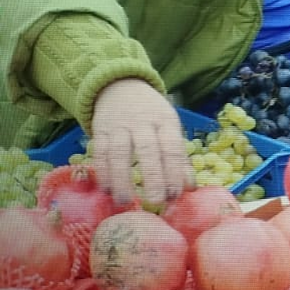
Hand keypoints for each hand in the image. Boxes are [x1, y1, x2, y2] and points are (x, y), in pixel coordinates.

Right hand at [90, 78, 191, 205]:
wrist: (121, 87)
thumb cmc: (151, 115)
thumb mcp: (169, 128)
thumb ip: (178, 157)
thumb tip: (190, 188)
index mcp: (166, 121)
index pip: (172, 147)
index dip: (175, 172)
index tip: (176, 195)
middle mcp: (143, 122)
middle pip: (148, 150)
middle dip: (153, 177)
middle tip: (156, 202)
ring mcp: (119, 126)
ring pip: (119, 153)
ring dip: (122, 179)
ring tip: (125, 202)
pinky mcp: (99, 130)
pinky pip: (100, 152)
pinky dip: (103, 171)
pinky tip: (106, 189)